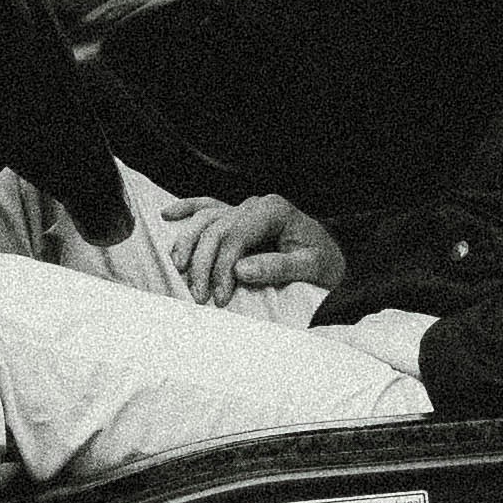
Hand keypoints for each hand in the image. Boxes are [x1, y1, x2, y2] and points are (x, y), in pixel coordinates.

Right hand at [167, 191, 343, 305]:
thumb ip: (278, 267)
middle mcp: (256, 204)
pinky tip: (168, 215)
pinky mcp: (238, 215)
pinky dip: (187, 209)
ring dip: (188, 244)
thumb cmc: (325, 263)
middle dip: (203, 264)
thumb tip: (240, 270)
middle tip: (199, 296)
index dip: (222, 267)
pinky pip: (207, 206)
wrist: (334, 256)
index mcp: (275, 211)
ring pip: (205, 219)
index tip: (220, 298)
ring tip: (180, 271)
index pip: (236, 235)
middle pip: (216, 229)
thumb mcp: (311, 268)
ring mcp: (245, 207)